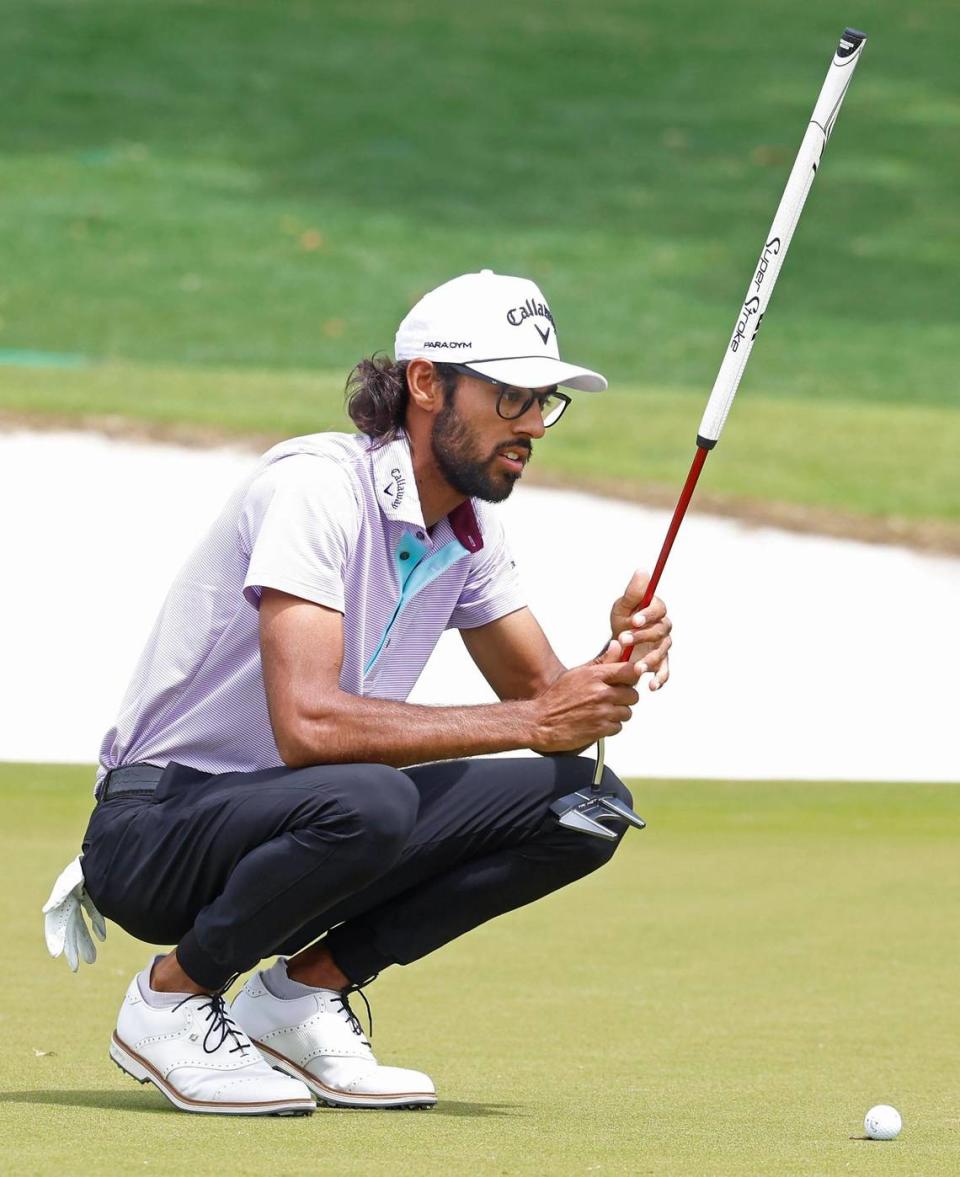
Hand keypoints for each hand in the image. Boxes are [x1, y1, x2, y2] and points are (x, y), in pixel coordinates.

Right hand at [42, 856, 105, 970]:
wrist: (105, 852)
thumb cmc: (83, 867)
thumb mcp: (70, 880)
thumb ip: (60, 895)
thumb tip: (46, 910)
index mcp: (62, 902)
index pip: (56, 926)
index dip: (56, 940)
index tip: (57, 955)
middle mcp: (70, 903)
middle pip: (70, 931)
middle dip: (72, 949)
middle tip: (76, 968)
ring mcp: (82, 900)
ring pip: (82, 926)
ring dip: (85, 942)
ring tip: (90, 960)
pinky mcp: (96, 896)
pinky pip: (95, 914)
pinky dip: (97, 925)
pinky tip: (102, 937)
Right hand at [531, 639, 641, 753]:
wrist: (541, 721)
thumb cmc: (557, 697)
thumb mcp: (577, 673)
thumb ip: (601, 661)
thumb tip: (617, 646)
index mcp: (594, 675)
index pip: (630, 671)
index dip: (632, 676)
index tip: (628, 680)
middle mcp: (600, 692)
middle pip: (633, 695)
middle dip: (625, 699)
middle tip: (613, 700)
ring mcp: (601, 711)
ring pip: (627, 712)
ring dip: (618, 714)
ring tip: (602, 712)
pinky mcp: (600, 729)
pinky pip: (618, 727)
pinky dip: (610, 727)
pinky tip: (597, 722)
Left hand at [608, 568, 671, 691]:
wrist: (619, 644)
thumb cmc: (622, 620)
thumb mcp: (622, 606)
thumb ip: (633, 592)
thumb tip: (643, 571)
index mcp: (657, 611)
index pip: (658, 610)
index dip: (647, 615)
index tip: (634, 620)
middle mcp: (664, 628)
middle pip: (659, 631)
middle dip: (641, 636)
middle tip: (623, 639)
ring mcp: (664, 646)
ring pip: (661, 653)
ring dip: (649, 660)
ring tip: (635, 668)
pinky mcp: (661, 663)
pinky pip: (664, 672)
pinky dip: (660, 679)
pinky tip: (651, 686)